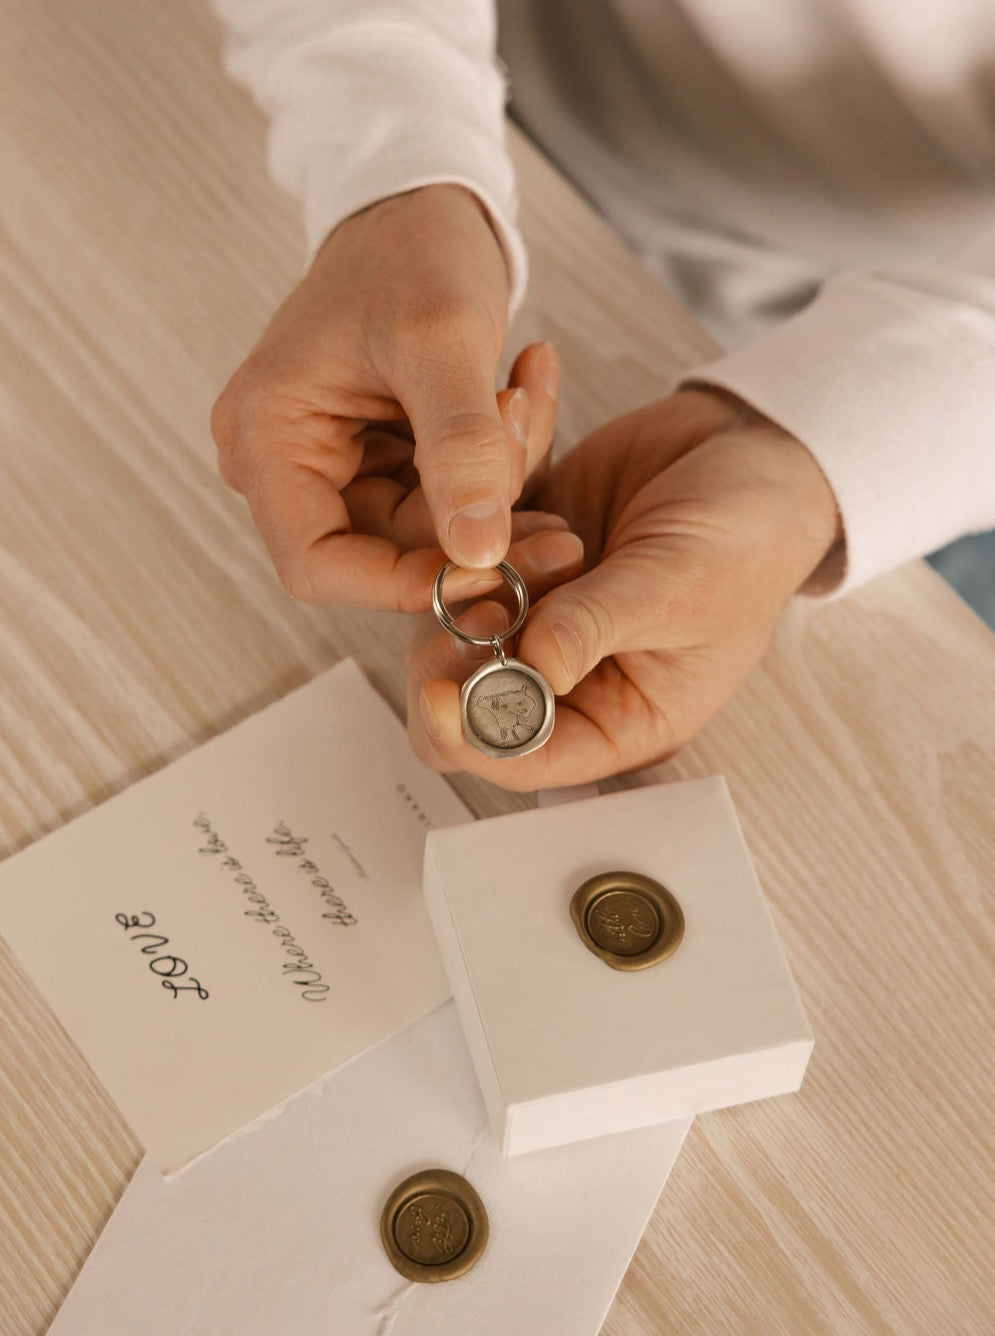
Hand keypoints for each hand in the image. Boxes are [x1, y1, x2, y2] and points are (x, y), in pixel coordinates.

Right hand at [211, 184, 563, 608]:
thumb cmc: (410, 252)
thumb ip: (459, 449)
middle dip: (477, 512)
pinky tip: (525, 385)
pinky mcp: (386, 460)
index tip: (489, 564)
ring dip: (501, 475)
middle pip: (389, 550)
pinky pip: (452, 495)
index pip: (318, 565)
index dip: (401, 583)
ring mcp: (339, 465)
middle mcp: (289, 465)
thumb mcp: (440, 340)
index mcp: (267, 440)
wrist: (420, 203)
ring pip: (434, 527)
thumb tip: (479, 554)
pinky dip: (500, 457)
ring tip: (528, 389)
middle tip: (528, 427)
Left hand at [408, 388, 842, 787]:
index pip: (519, 754)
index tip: (438, 690)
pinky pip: (469, 525)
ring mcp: (538, 605)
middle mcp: (566, 671)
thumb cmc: (747, 538)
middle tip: (494, 576)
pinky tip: (524, 422)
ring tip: (561, 520)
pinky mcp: (522, 543)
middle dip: (462, 630)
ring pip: (455, 599)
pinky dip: (491, 483)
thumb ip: (594, 627)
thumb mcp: (678, 588)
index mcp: (615, 716)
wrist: (757, 451)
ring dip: (484, 553)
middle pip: (462, 682)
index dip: (466, 734)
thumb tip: (525, 670)